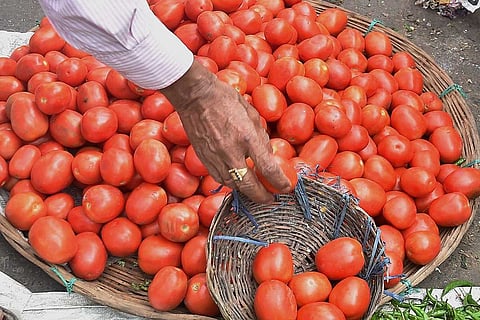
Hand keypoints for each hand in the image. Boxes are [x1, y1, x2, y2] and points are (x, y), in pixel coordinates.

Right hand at [161, 61, 291, 202]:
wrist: (196, 97)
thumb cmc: (226, 100)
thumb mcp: (252, 115)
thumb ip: (261, 138)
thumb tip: (268, 156)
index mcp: (247, 137)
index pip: (268, 168)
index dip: (280, 182)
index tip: (286, 187)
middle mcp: (231, 151)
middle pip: (248, 185)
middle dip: (262, 196)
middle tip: (270, 199)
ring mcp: (215, 157)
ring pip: (232, 185)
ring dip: (246, 191)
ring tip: (255, 191)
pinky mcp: (204, 159)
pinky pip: (219, 178)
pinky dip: (231, 183)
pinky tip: (237, 180)